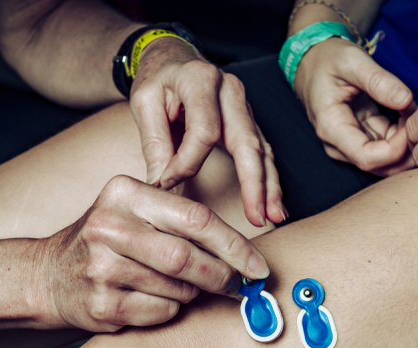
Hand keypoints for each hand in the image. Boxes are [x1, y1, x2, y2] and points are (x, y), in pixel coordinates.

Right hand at [39, 175, 270, 331]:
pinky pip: (160, 312)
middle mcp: (109, 226)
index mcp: (125, 192)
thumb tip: (245, 253)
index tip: (258, 266)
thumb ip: (180, 218)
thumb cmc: (108, 241)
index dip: (235, 246)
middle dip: (222, 276)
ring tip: (180, 286)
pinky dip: (170, 310)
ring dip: (192, 293)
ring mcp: (101, 267)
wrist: (50, 275)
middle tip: (239, 286)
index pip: (196, 218)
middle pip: (188, 257)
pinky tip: (154, 300)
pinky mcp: (101, 304)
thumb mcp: (135, 211)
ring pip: (178, 288)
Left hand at [129, 37, 284, 226]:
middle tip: (257, 217)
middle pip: (247, 142)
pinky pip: (262, 151)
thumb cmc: (157, 80)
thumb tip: (162, 185)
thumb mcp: (143, 104)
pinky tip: (273, 203)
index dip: (186, 163)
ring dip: (269, 186)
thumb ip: (154, 144)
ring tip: (274, 216)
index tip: (167, 183)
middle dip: (254, 184)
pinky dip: (268, 178)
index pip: (204, 132)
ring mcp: (244, 105)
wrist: (170, 59)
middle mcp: (230, 90)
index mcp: (201, 80)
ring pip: (262, 149)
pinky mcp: (247, 120)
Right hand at [294, 37, 415, 175]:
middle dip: (406, 149)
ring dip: (407, 141)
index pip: (367, 158)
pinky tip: (409, 112)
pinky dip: (403, 133)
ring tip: (415, 109)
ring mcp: (349, 144)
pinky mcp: (361, 139)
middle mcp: (338, 144)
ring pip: (387, 159)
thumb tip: (405, 100)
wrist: (313, 62)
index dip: (396, 148)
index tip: (414, 123)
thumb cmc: (328, 60)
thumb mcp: (352, 61)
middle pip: (380, 165)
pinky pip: (387, 146)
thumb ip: (378, 81)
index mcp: (332, 128)